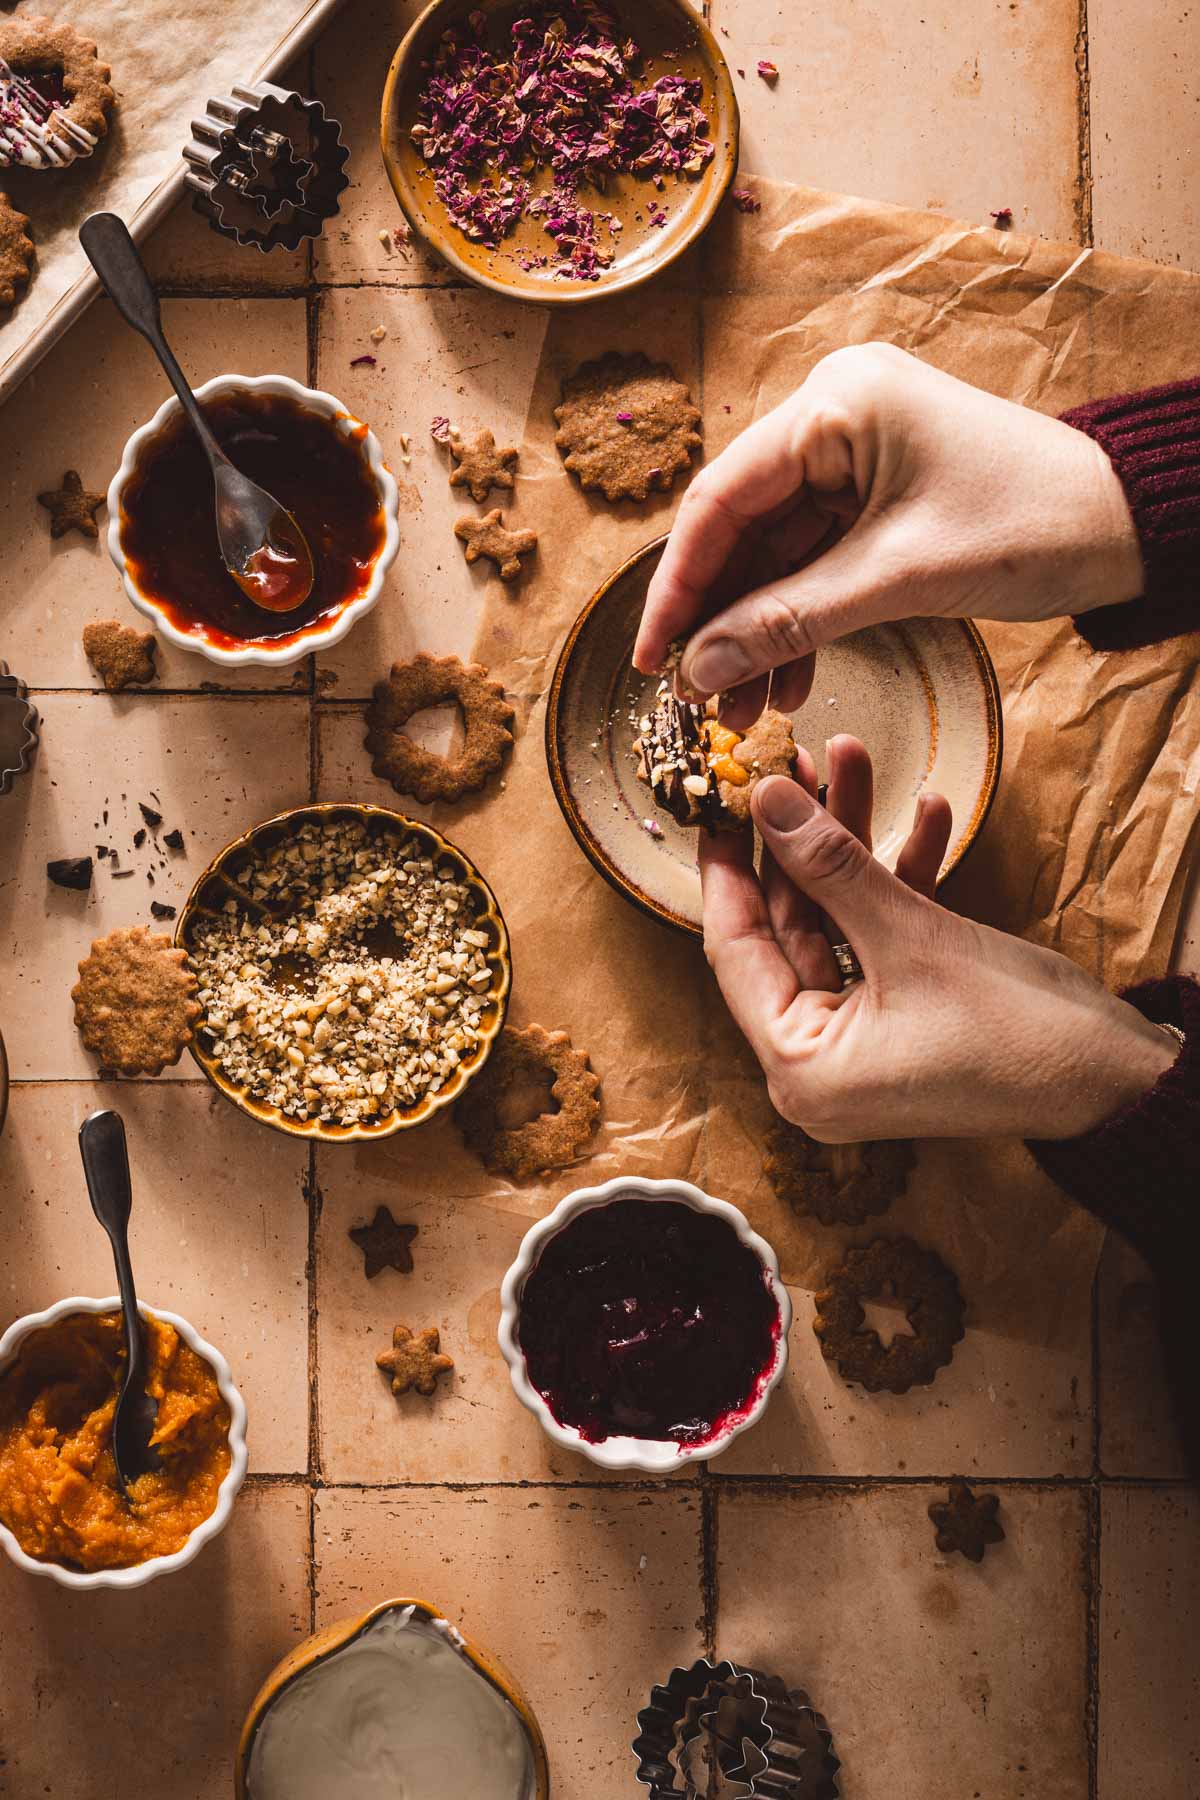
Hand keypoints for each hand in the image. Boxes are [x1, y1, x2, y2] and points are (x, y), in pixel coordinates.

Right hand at [635, 343, 1142, 720]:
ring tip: (742, 711)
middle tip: (692, 697)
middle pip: (741, 529)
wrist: (1126, 526)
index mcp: (834, 403)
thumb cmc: (1028, 527)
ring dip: (758, 634)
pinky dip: (800, 623)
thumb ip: (787, 623)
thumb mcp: (894, 581)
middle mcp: (832, 416)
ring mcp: (854, 455)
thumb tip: (697, 670)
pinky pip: (814, 562)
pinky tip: (787, 684)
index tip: (649, 656)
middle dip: (720, 621)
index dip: (678, 585)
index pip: (720, 498)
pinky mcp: (875, 493)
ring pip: (775, 555)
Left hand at [704, 737, 1174, 1142]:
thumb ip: (831, 867)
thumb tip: (770, 801)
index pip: (736, 952)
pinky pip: (881, 939)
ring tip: (856, 758)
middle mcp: (817, 1061)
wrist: (1116, 1078)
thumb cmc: (1016, 1033)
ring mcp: (861, 1039)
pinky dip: (901, 882)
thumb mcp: (911, 935)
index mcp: (799, 1066)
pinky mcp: (903, 1016)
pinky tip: (929, 814)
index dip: (728, 869)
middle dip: (803, 837)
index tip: (719, 803)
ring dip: (855, 845)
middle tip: (797, 763)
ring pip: (837, 922)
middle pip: (788, 927)